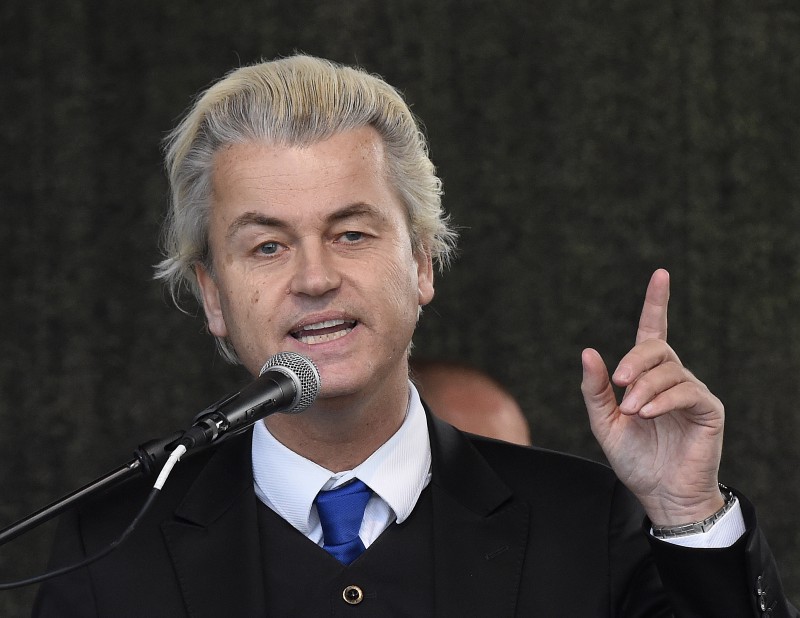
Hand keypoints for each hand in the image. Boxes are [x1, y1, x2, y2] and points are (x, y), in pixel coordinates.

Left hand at [581, 269, 725, 525]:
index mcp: (647, 377)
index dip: (656, 302)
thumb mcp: (604, 423)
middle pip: (655, 348)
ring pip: (668, 370)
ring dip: (644, 388)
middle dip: (633, 361)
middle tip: (618, 385)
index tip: (660, 274)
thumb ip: (595, 389)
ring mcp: (692, 392)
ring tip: (632, 412)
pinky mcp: (708, 410)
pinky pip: (686, 391)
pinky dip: (663, 399)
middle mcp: (672, 377)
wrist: (659, 494)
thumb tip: (588, 351)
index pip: (652, 332)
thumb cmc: (635, 459)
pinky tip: (647, 412)